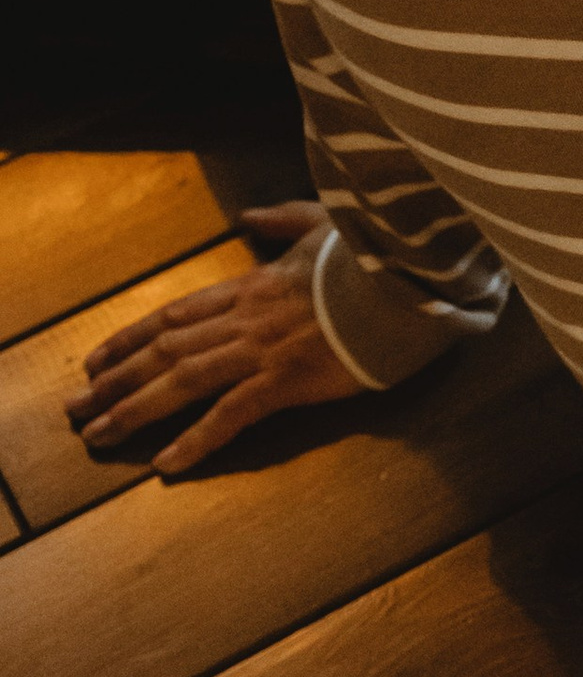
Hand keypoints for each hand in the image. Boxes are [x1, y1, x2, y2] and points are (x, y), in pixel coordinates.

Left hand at [66, 202, 366, 475]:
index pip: (174, 314)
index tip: (94, 361)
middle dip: (115, 380)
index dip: (128, 338)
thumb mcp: (323, 223)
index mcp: (251, 285)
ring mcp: (263, 349)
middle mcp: (245, 317)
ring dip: (136, 410)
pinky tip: (167, 462)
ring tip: (100, 436)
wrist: (411, 278)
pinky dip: (197, 438)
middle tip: (78, 408)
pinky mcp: (288, 379)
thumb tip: (249, 214)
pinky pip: (232, 413)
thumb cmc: (373, 255)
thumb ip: (281, 219)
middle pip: (165, 350)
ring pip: (183, 381)